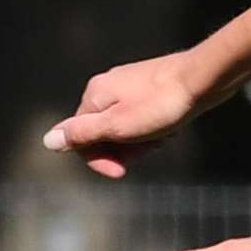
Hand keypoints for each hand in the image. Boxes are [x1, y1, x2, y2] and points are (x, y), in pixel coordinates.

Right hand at [42, 52, 211, 180]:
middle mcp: (107, 87)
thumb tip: (47, 140)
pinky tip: (170, 128)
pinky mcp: (150, 87)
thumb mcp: (118, 126)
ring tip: (163, 136)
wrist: (203, 79)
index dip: (99, 159)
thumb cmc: (162, 104)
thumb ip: (82, 134)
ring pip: (125, 127)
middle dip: (123, 150)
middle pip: (103, 133)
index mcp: (94, 95)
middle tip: (149, 149)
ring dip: (141, 141)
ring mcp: (129, 86)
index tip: (121, 171)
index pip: (81, 138)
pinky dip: (153, 129)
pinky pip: (143, 117)